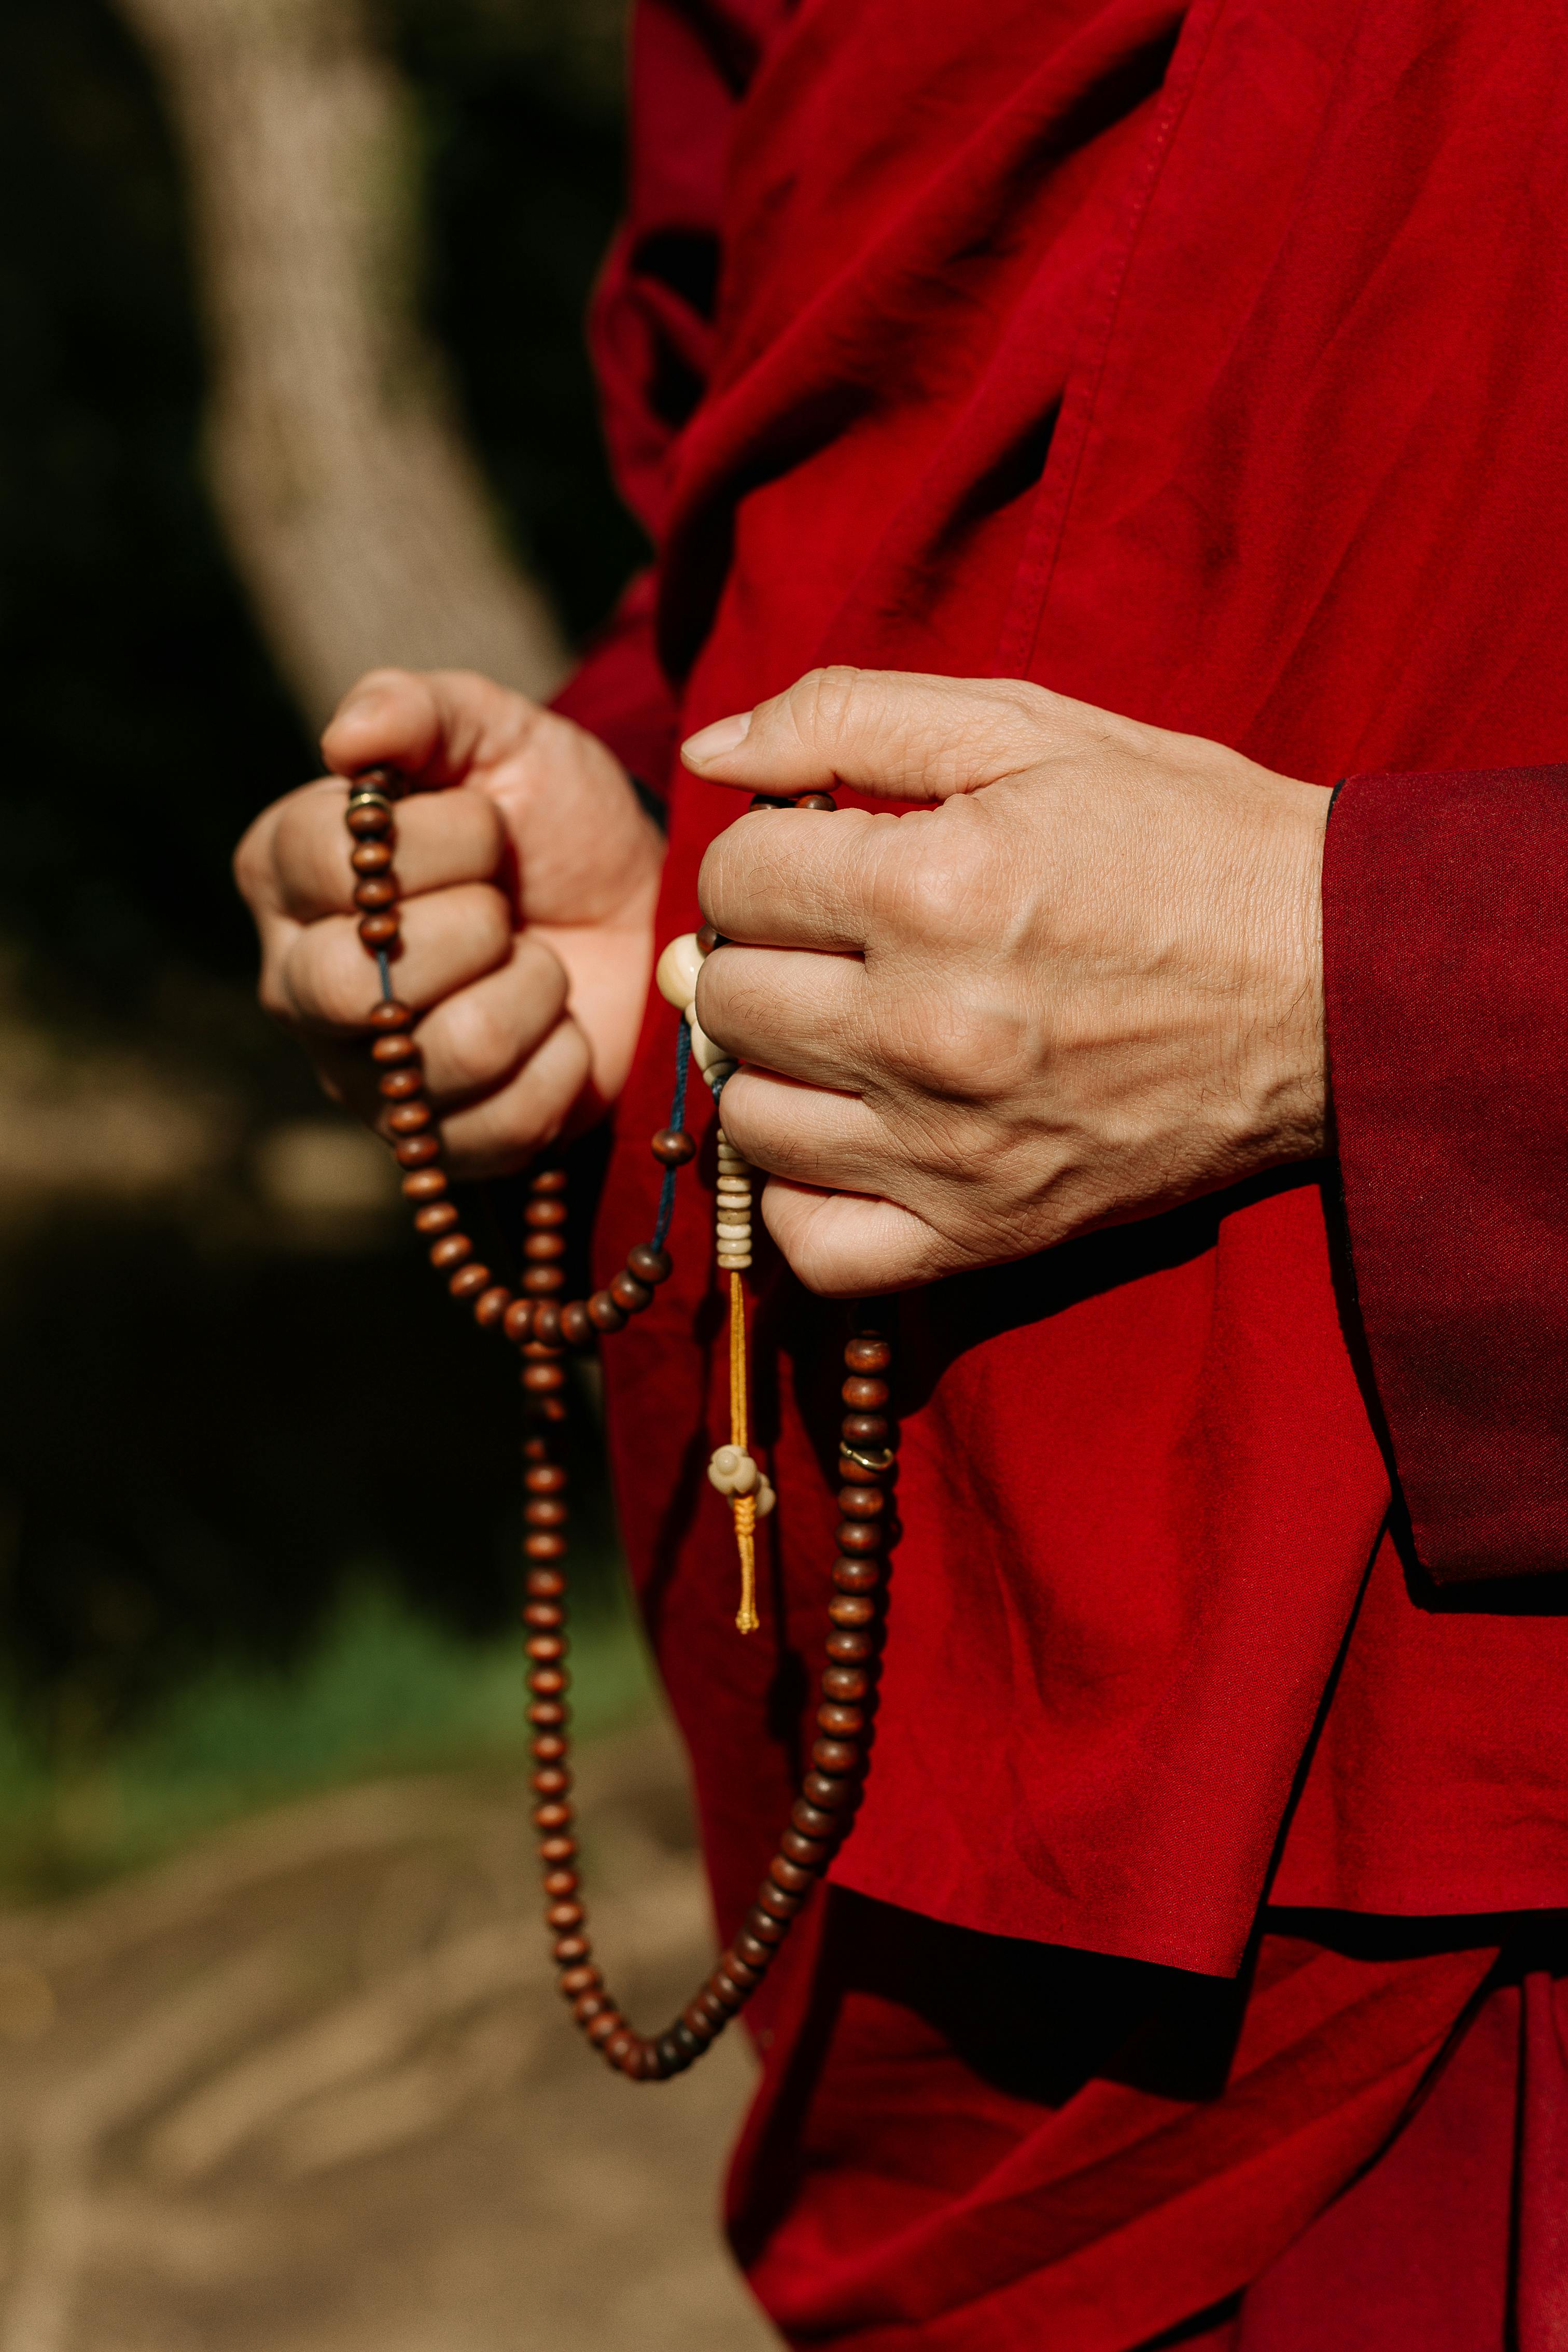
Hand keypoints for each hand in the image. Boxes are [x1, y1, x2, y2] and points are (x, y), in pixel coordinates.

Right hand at [235, 669, 663, 1173]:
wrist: (640, 912)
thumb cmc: (551, 823)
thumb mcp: (499, 736)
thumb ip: (420, 710)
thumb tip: (348, 738)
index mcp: (287, 874)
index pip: (323, 864)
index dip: (434, 843)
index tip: (490, 826)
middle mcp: (300, 983)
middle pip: (348, 984)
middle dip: (470, 930)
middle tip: (508, 907)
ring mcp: (365, 1078)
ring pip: (442, 1056)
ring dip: (530, 994)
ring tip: (542, 965)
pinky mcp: (440, 1147)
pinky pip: (499, 1127)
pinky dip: (559, 1066)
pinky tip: (562, 1029)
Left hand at [685, 668, 1328, 1294]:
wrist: (1336, 981)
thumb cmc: (1183, 840)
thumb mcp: (1033, 731)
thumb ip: (851, 715)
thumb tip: (711, 746)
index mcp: (933, 889)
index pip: (734, 878)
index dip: (760, 854)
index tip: (817, 858)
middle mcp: (928, 1029)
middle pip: (728, 999)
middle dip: (758, 953)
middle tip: (824, 941)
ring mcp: (952, 1147)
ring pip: (752, 1119)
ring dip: (771, 1068)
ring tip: (837, 1032)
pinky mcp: (986, 1232)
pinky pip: (815, 1249)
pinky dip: (801, 1199)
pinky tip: (841, 1141)